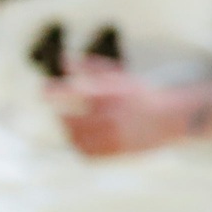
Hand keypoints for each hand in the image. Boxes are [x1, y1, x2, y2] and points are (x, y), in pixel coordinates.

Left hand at [46, 58, 192, 155]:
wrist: (168, 119)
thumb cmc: (138, 94)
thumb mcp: (117, 74)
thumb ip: (89, 66)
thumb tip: (63, 59)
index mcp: (112, 93)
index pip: (74, 91)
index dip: (54, 91)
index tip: (42, 90)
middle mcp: (111, 115)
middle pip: (70, 119)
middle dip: (61, 113)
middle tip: (62, 108)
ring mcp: (113, 136)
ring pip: (76, 138)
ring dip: (70, 129)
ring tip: (74, 122)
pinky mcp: (114, 151)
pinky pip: (86, 151)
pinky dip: (81, 143)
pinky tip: (86, 136)